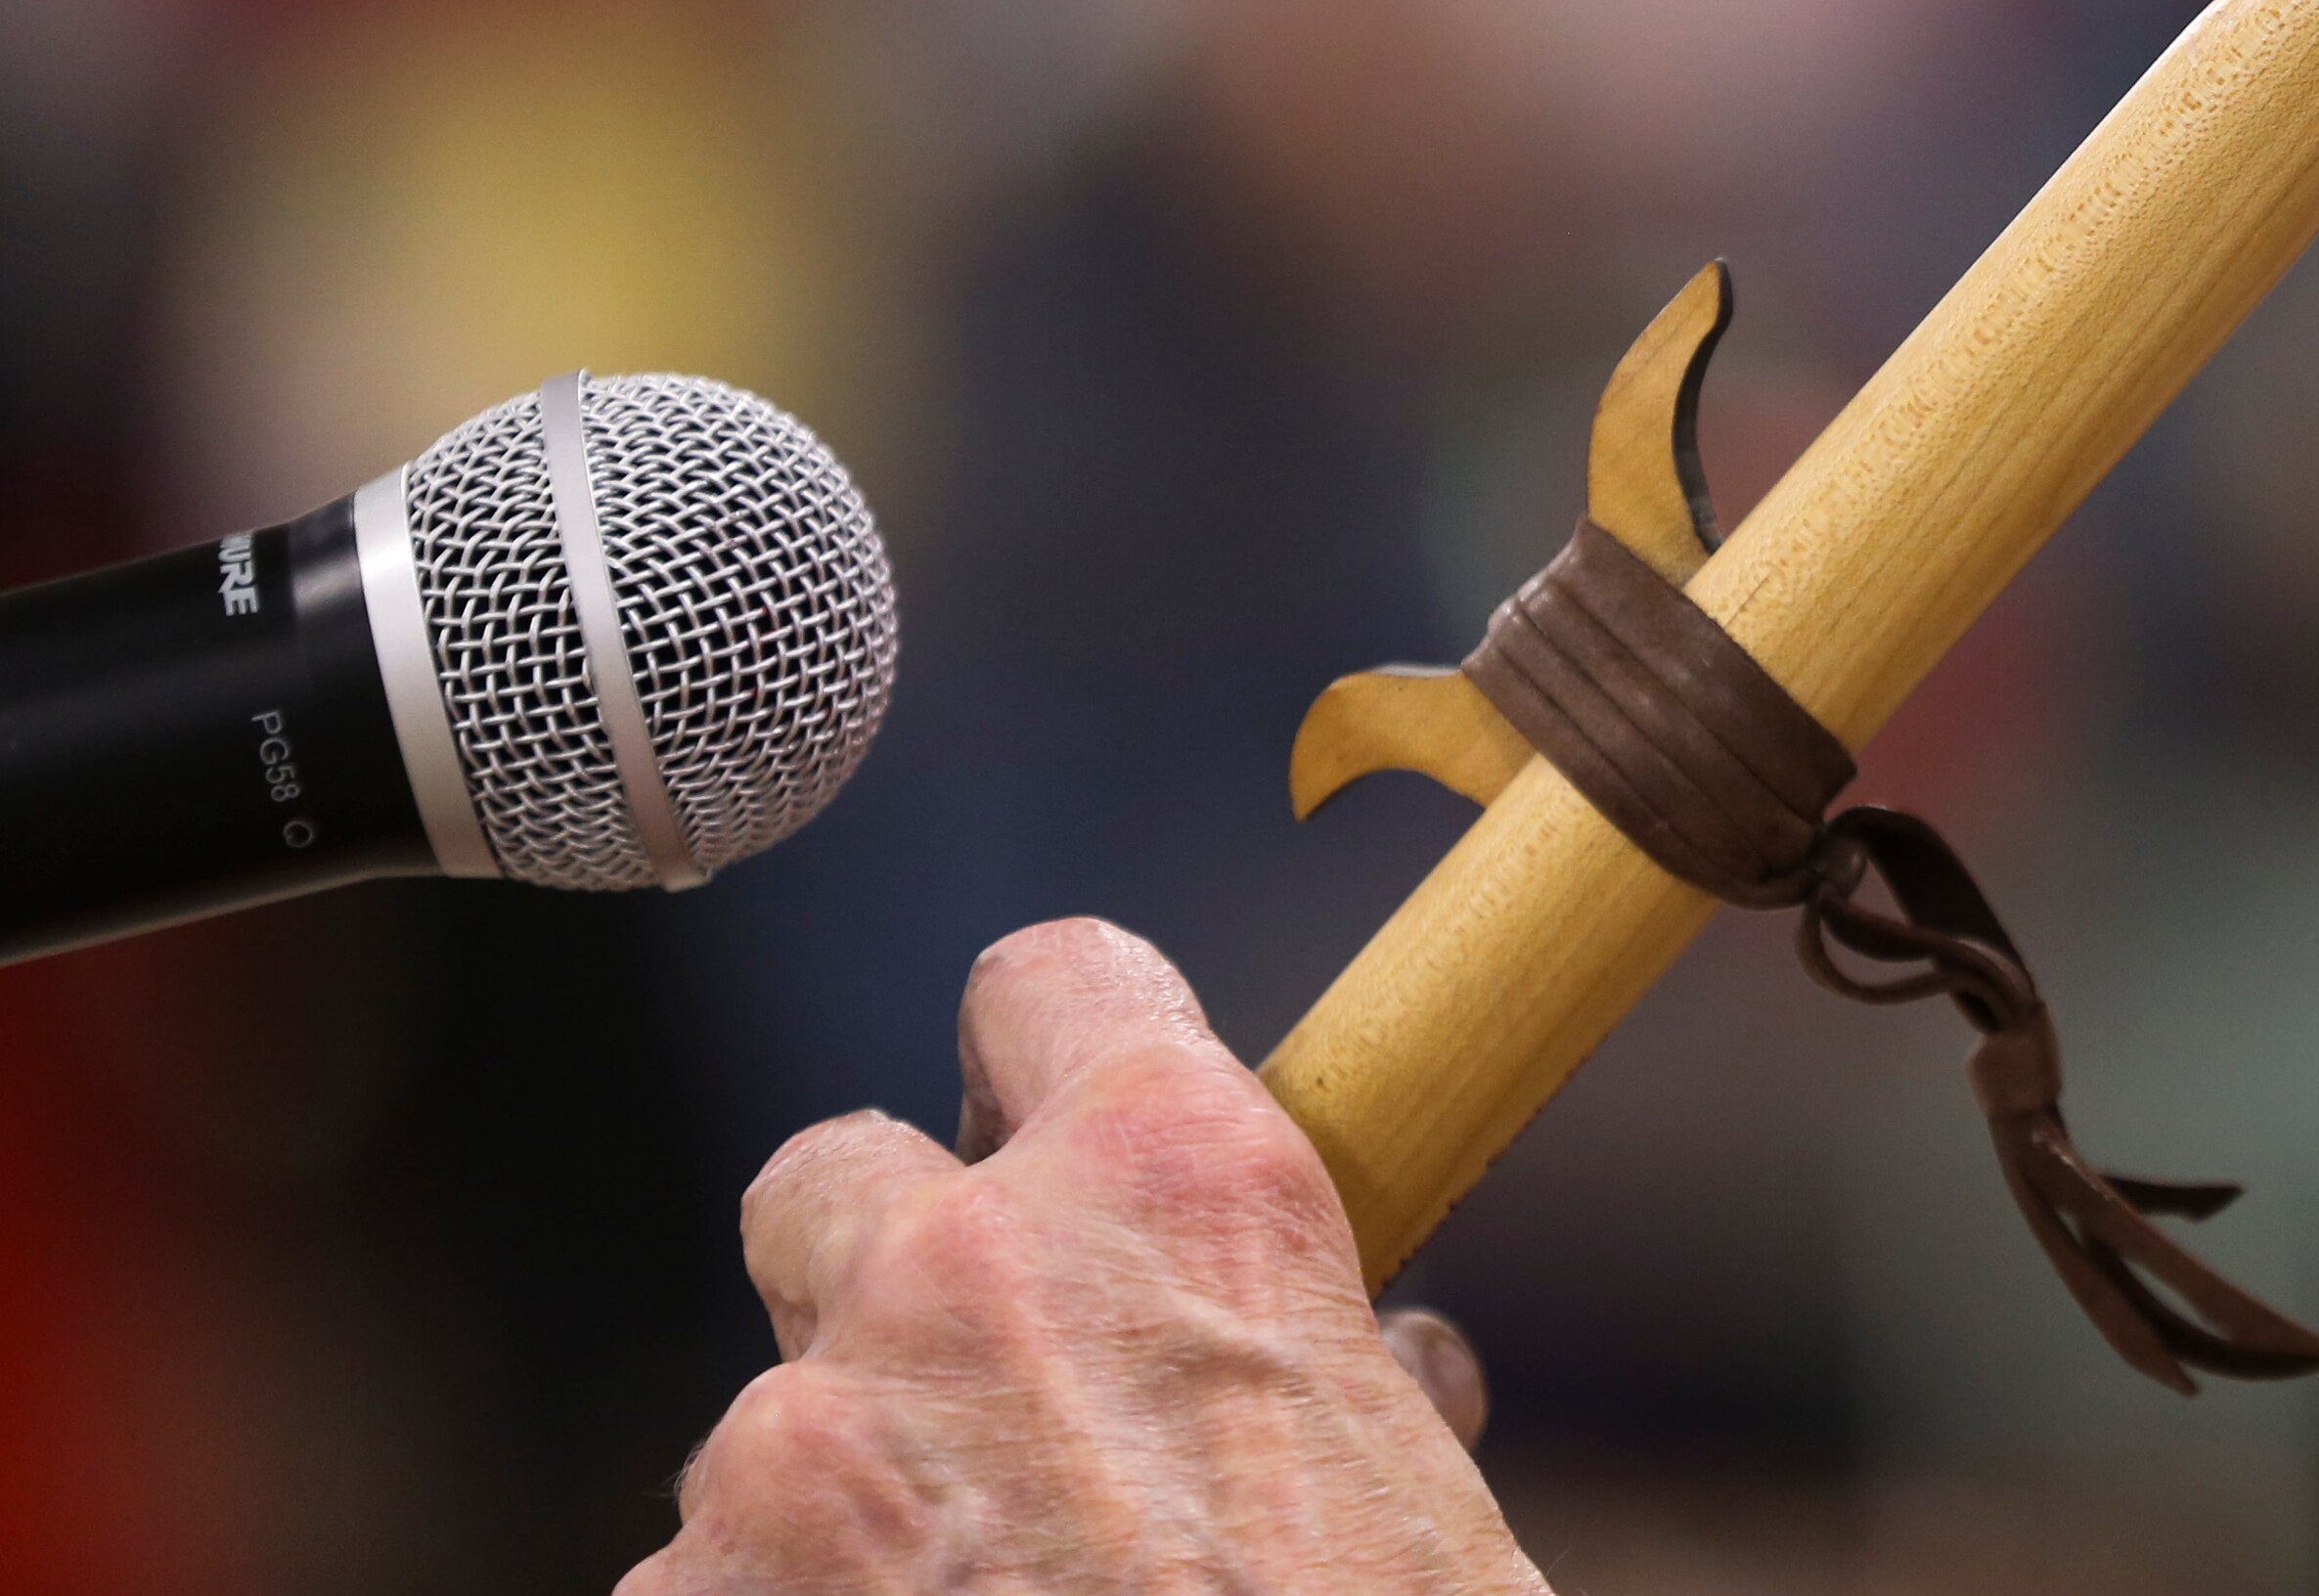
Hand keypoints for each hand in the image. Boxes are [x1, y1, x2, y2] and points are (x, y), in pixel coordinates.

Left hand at [627, 919, 1542, 1593]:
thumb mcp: (1424, 1510)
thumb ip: (1353, 1390)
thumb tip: (1384, 1369)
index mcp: (1177, 1190)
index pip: (1053, 977)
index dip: (1049, 1044)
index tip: (1053, 1112)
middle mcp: (962, 1271)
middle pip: (833, 1173)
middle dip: (886, 1275)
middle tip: (982, 1412)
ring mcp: (796, 1450)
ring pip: (763, 1427)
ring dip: (833, 1512)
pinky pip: (700, 1595)